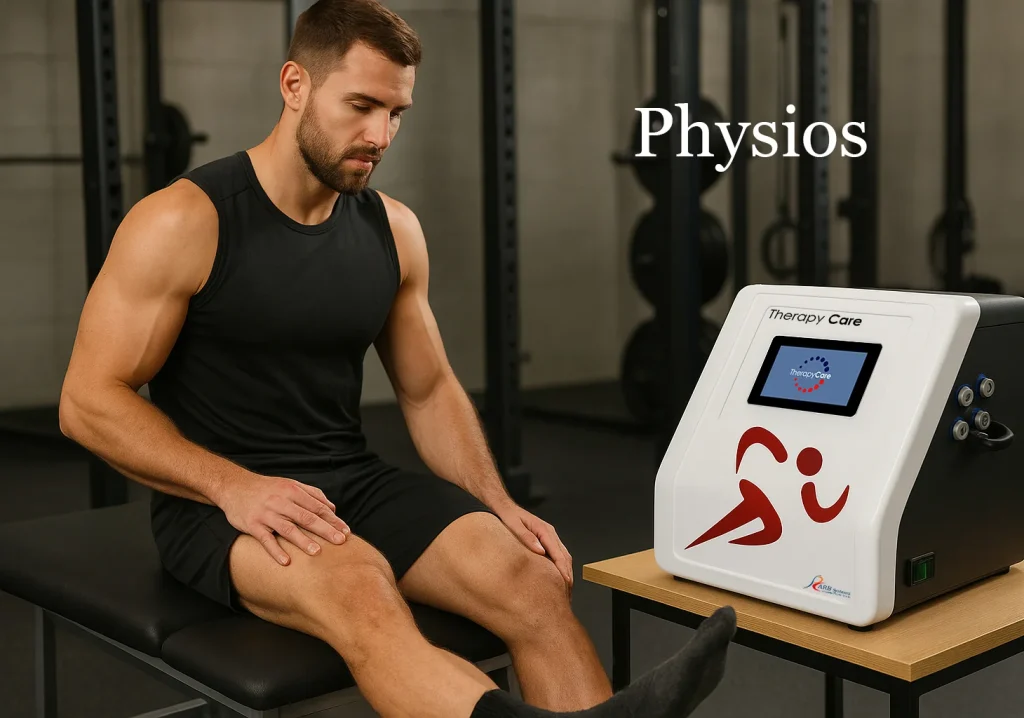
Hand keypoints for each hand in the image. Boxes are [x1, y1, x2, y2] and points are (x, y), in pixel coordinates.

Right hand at [218, 474, 349, 564]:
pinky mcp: (252, 524)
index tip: (346, 531)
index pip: (317, 507)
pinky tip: (286, 562)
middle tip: (341, 542)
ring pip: (287, 528)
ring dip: (303, 541)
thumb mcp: (290, 485)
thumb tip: (332, 508)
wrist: (234, 486)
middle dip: (325, 530)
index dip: (333, 519)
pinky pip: (265, 539)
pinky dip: (275, 551)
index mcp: (293, 491)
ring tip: (317, 552)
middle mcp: (281, 501)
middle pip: (307, 517)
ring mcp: (266, 513)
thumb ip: (312, 494)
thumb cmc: (267, 488)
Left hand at [495, 503, 572, 595]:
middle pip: (565, 556)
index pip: (558, 553)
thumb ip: (527, 537)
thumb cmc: (509, 517)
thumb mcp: (514, 525)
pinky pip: (558, 555)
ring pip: (564, 556)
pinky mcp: (546, 541)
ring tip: (565, 590)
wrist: (505, 508)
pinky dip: (561, 567)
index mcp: (544, 530)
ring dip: (566, 572)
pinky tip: (558, 578)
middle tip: (568, 593)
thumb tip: (540, 551)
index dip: (563, 569)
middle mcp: (550, 533)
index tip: (566, 582)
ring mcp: (550, 537)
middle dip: (568, 574)